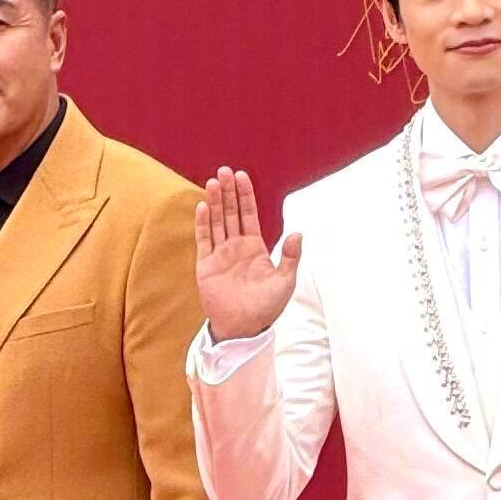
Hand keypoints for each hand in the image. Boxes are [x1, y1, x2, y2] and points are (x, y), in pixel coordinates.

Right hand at [194, 167, 301, 344]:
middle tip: (224, 171)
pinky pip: (204, 239)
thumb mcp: (285, 281)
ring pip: (216, 222)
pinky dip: (203, 223)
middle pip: (230, 213)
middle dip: (227, 192)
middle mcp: (236, 247)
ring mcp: (220, 254)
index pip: (249, 214)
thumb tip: (297, 233)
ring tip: (213, 182)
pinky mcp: (206, 265)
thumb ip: (290, 256)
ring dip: (214, 202)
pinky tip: (202, 206)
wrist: (243, 328)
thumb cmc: (266, 308)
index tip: (242, 176)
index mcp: (255, 247)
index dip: (245, 195)